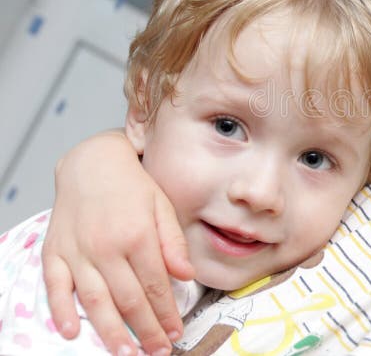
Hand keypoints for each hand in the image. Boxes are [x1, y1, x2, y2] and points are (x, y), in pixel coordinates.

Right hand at [42, 130, 194, 355]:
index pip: (155, 285)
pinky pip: (55, 287)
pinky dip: (62, 312)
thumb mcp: (163, 205)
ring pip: (95, 300)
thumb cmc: (133, 185)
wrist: (92, 162)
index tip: (177, 333)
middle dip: (146, 330)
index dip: (167, 313)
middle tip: (158, 352)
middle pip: (129, 299)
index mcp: (137, 235)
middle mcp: (106, 246)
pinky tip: (73, 333)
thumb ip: (173, 242)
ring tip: (126, 354)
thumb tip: (186, 276)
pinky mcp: (54, 252)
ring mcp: (77, 251)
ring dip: (111, 332)